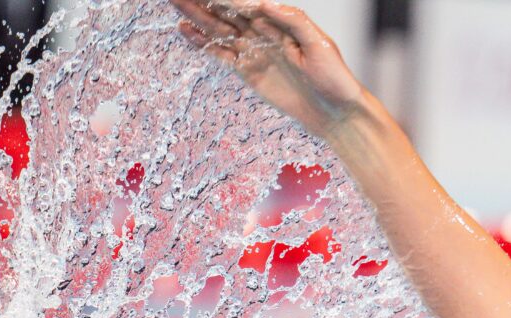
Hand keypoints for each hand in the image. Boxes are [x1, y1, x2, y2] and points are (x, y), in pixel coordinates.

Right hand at [170, 0, 364, 138]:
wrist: (336, 113)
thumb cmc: (335, 77)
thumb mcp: (320, 45)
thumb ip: (294, 21)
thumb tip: (265, 2)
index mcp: (279, 21)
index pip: (244, 2)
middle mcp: (263, 33)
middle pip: (225, 11)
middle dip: (202, 0)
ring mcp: (254, 52)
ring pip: (218, 28)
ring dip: (196, 15)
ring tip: (174, 1)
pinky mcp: (249, 72)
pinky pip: (221, 54)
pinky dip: (202, 42)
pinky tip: (185, 29)